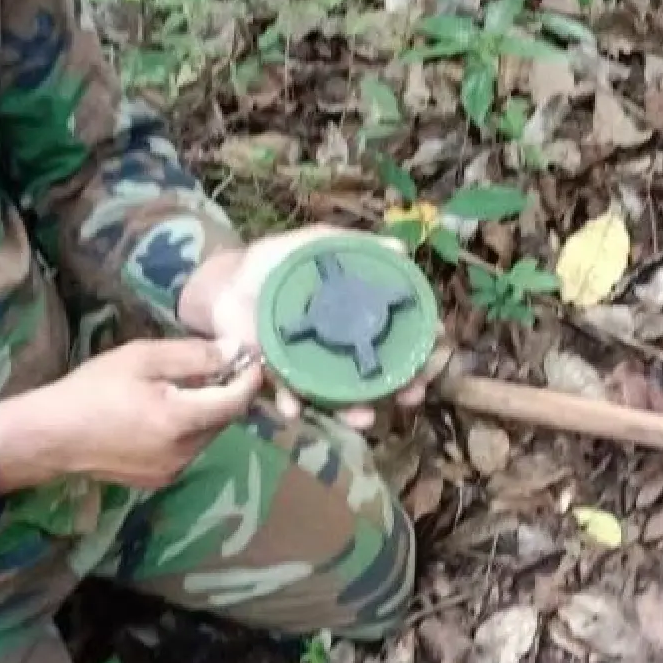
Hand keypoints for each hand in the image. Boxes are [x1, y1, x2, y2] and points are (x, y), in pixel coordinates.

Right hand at [0, 337, 265, 492]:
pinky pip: (189, 450)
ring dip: (206, 412)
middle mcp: (184, 453)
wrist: (51, 437)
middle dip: (226, 392)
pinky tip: (163, 414)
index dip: (249, 378)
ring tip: (183, 388)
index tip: (252, 358)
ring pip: (208, 436)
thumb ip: (193, 356)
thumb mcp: (141, 359)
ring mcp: (173, 471)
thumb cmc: (92, 390)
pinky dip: (188, 430)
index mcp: (181, 421)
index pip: (236, 401)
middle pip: (224, 419)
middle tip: (213, 366)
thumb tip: (235, 351)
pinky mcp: (161, 480)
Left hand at [177, 225, 449, 430]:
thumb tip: (400, 249)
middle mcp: (338, 347)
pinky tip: (294, 408)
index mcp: (353, 317)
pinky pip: (289, 395)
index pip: (394, 334)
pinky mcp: (278, 375)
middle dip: (400, 388)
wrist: (225, 282)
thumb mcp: (315, 244)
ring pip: (341, 396)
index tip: (437, 344)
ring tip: (364, 418)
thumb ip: (353, 244)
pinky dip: (293, 404)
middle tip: (412, 394)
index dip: (418, 343)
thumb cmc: (274, 263)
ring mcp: (311, 365)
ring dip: (355, 411)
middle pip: (378, 373)